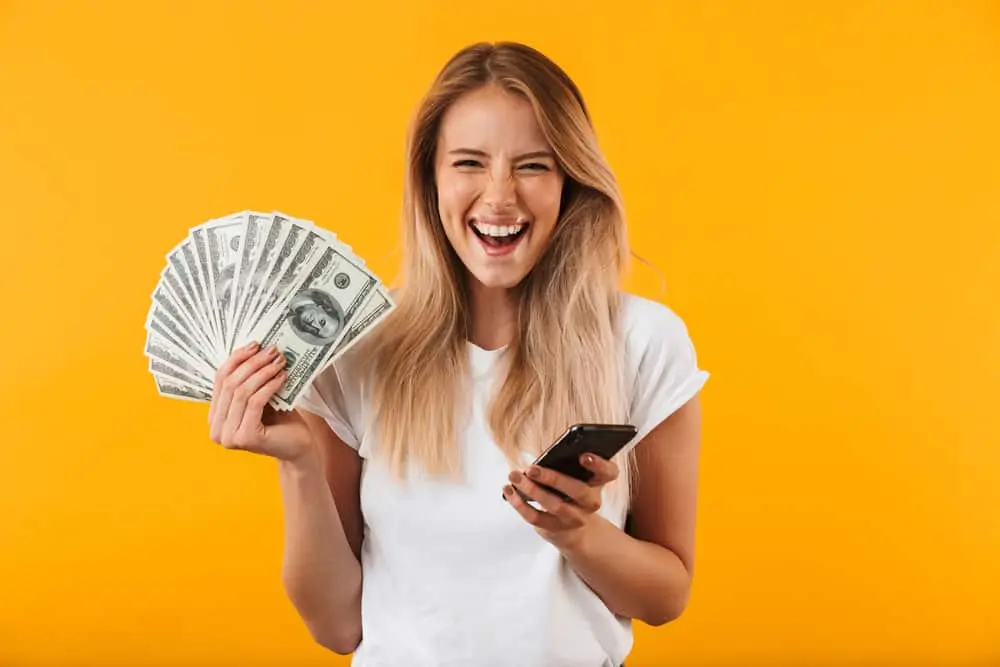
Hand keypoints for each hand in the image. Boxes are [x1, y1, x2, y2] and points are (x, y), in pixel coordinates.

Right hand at [208, 341, 313, 461]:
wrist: (298, 447)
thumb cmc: (280, 421)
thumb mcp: (260, 396)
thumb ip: (249, 379)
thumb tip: (253, 347)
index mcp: (215, 416)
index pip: (219, 380)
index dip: (236, 359)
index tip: (255, 344)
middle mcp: (216, 429)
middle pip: (230, 384)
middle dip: (252, 363)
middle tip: (272, 350)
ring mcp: (229, 436)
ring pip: (242, 392)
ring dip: (262, 372)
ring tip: (279, 362)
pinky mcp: (245, 437)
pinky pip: (255, 402)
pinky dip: (269, 386)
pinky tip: (282, 377)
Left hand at [503, 453, 618, 549]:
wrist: (573, 528)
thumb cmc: (569, 491)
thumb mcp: (574, 476)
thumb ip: (566, 464)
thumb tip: (543, 457)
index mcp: (598, 482)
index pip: (608, 472)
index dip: (599, 465)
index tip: (583, 456)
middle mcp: (591, 502)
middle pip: (578, 491)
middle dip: (553, 479)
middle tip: (531, 469)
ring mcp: (575, 518)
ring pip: (554, 505)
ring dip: (531, 490)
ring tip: (514, 477)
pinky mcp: (556, 529)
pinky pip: (536, 518)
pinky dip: (519, 504)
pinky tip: (508, 490)